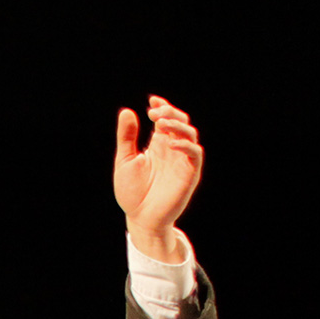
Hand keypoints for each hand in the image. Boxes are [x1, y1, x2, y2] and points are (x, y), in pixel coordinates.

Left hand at [113, 94, 202, 260]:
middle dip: (170, 113)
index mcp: (158, 145)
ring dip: (177, 125)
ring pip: (190, 134)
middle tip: (154, 112)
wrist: (140, 218)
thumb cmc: (132, 192)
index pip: (166, 119)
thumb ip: (126, 137)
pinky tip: (170, 143)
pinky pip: (194, 154)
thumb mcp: (125, 160)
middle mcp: (172, 150)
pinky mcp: (189, 174)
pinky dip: (185, 145)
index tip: (152, 100)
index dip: (163, 106)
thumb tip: (127, 112)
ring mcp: (182, 161)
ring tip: (160, 123)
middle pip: (180, 122)